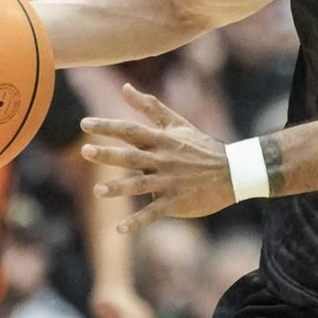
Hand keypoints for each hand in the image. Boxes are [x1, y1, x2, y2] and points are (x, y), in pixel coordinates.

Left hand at [81, 84, 236, 232]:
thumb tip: (124, 87)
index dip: (108, 126)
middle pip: (131, 156)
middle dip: (108, 154)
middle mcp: (162, 160)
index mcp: (161, 140)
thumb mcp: (177, 123)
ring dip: (119, 188)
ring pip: (140, 185)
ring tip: (98, 191)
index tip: (85, 124)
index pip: (131, 130)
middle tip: (85, 151)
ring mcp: (169, 182)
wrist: (232, 172)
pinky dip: (138, 221)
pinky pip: (154, 212)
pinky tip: (121, 229)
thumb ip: (150, 106)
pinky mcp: (176, 202)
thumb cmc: (201, 146)